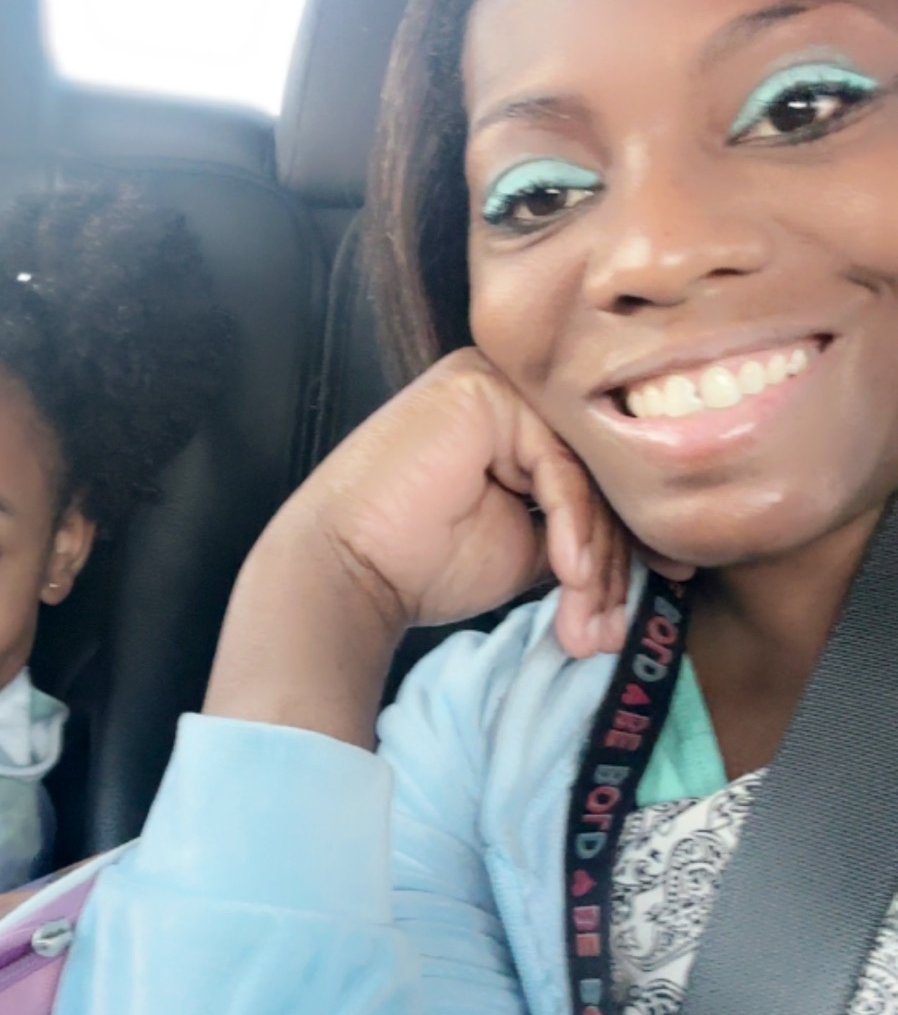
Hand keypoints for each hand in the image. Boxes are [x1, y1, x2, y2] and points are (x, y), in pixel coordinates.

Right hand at [206, 349, 634, 745]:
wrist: (350, 571)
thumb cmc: (421, 563)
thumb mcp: (525, 550)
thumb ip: (578, 535)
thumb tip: (653, 558)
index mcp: (520, 423)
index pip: (594, 478)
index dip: (630, 540)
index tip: (665, 590)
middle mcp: (512, 393)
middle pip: (593, 474)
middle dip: (612, 564)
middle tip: (611, 631)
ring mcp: (496, 383)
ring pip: (581, 473)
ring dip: (592, 560)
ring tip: (586, 622)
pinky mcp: (484, 390)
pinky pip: (556, 464)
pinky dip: (571, 525)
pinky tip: (570, 576)